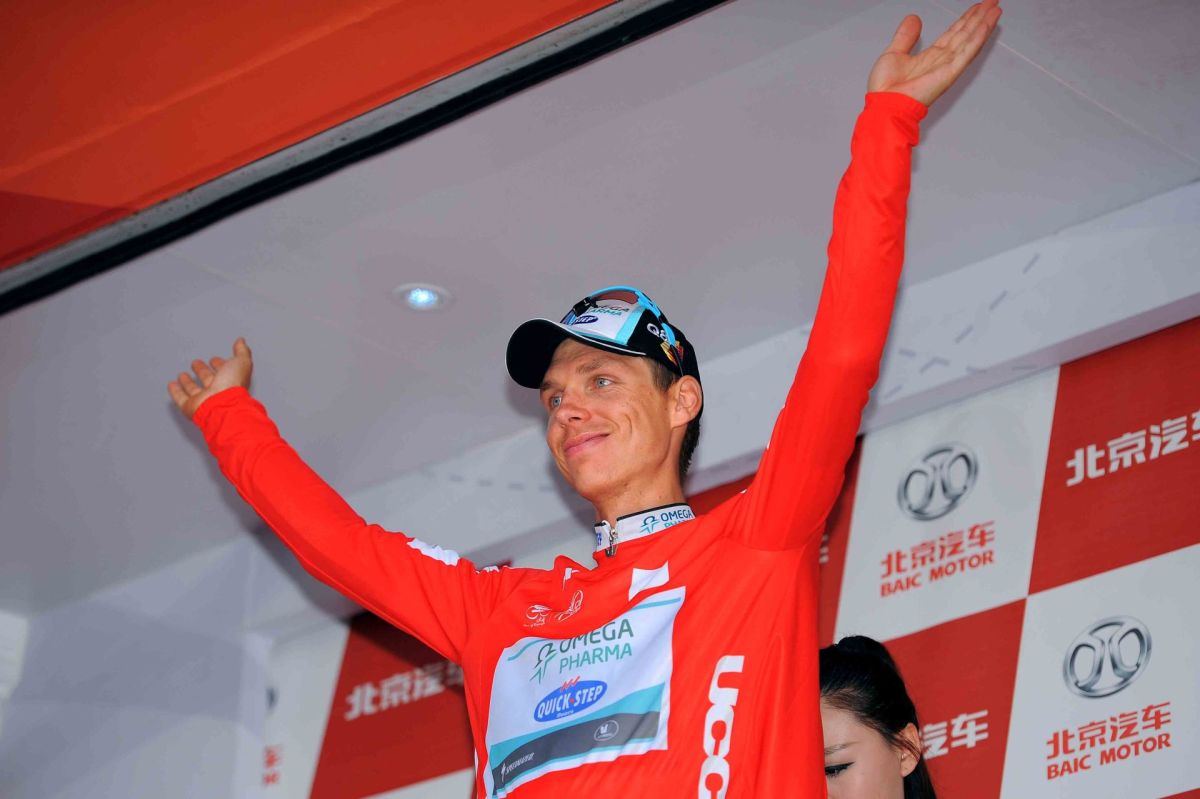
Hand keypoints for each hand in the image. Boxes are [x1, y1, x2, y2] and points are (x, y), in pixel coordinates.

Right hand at [168, 337, 252, 419]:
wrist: (222, 405)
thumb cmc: (233, 386)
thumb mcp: (242, 362)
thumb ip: (242, 351)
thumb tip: (242, 342)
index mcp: (231, 381)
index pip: (224, 371)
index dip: (219, 364)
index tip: (215, 360)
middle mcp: (218, 391)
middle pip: (208, 380)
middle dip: (202, 371)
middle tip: (196, 364)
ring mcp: (204, 400)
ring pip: (194, 390)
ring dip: (188, 382)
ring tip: (183, 375)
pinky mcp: (191, 407)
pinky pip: (181, 399)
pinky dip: (176, 392)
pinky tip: (172, 385)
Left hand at [868, 0, 1001, 106]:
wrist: (884, 105)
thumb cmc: (886, 89)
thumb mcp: (894, 52)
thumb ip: (906, 36)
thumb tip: (913, 20)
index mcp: (930, 57)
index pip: (953, 33)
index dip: (965, 19)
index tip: (977, 8)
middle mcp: (941, 61)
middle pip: (965, 34)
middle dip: (979, 17)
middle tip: (992, 2)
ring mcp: (947, 67)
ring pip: (970, 40)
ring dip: (984, 23)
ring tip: (995, 9)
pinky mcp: (949, 73)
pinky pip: (966, 53)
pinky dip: (977, 38)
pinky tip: (986, 26)